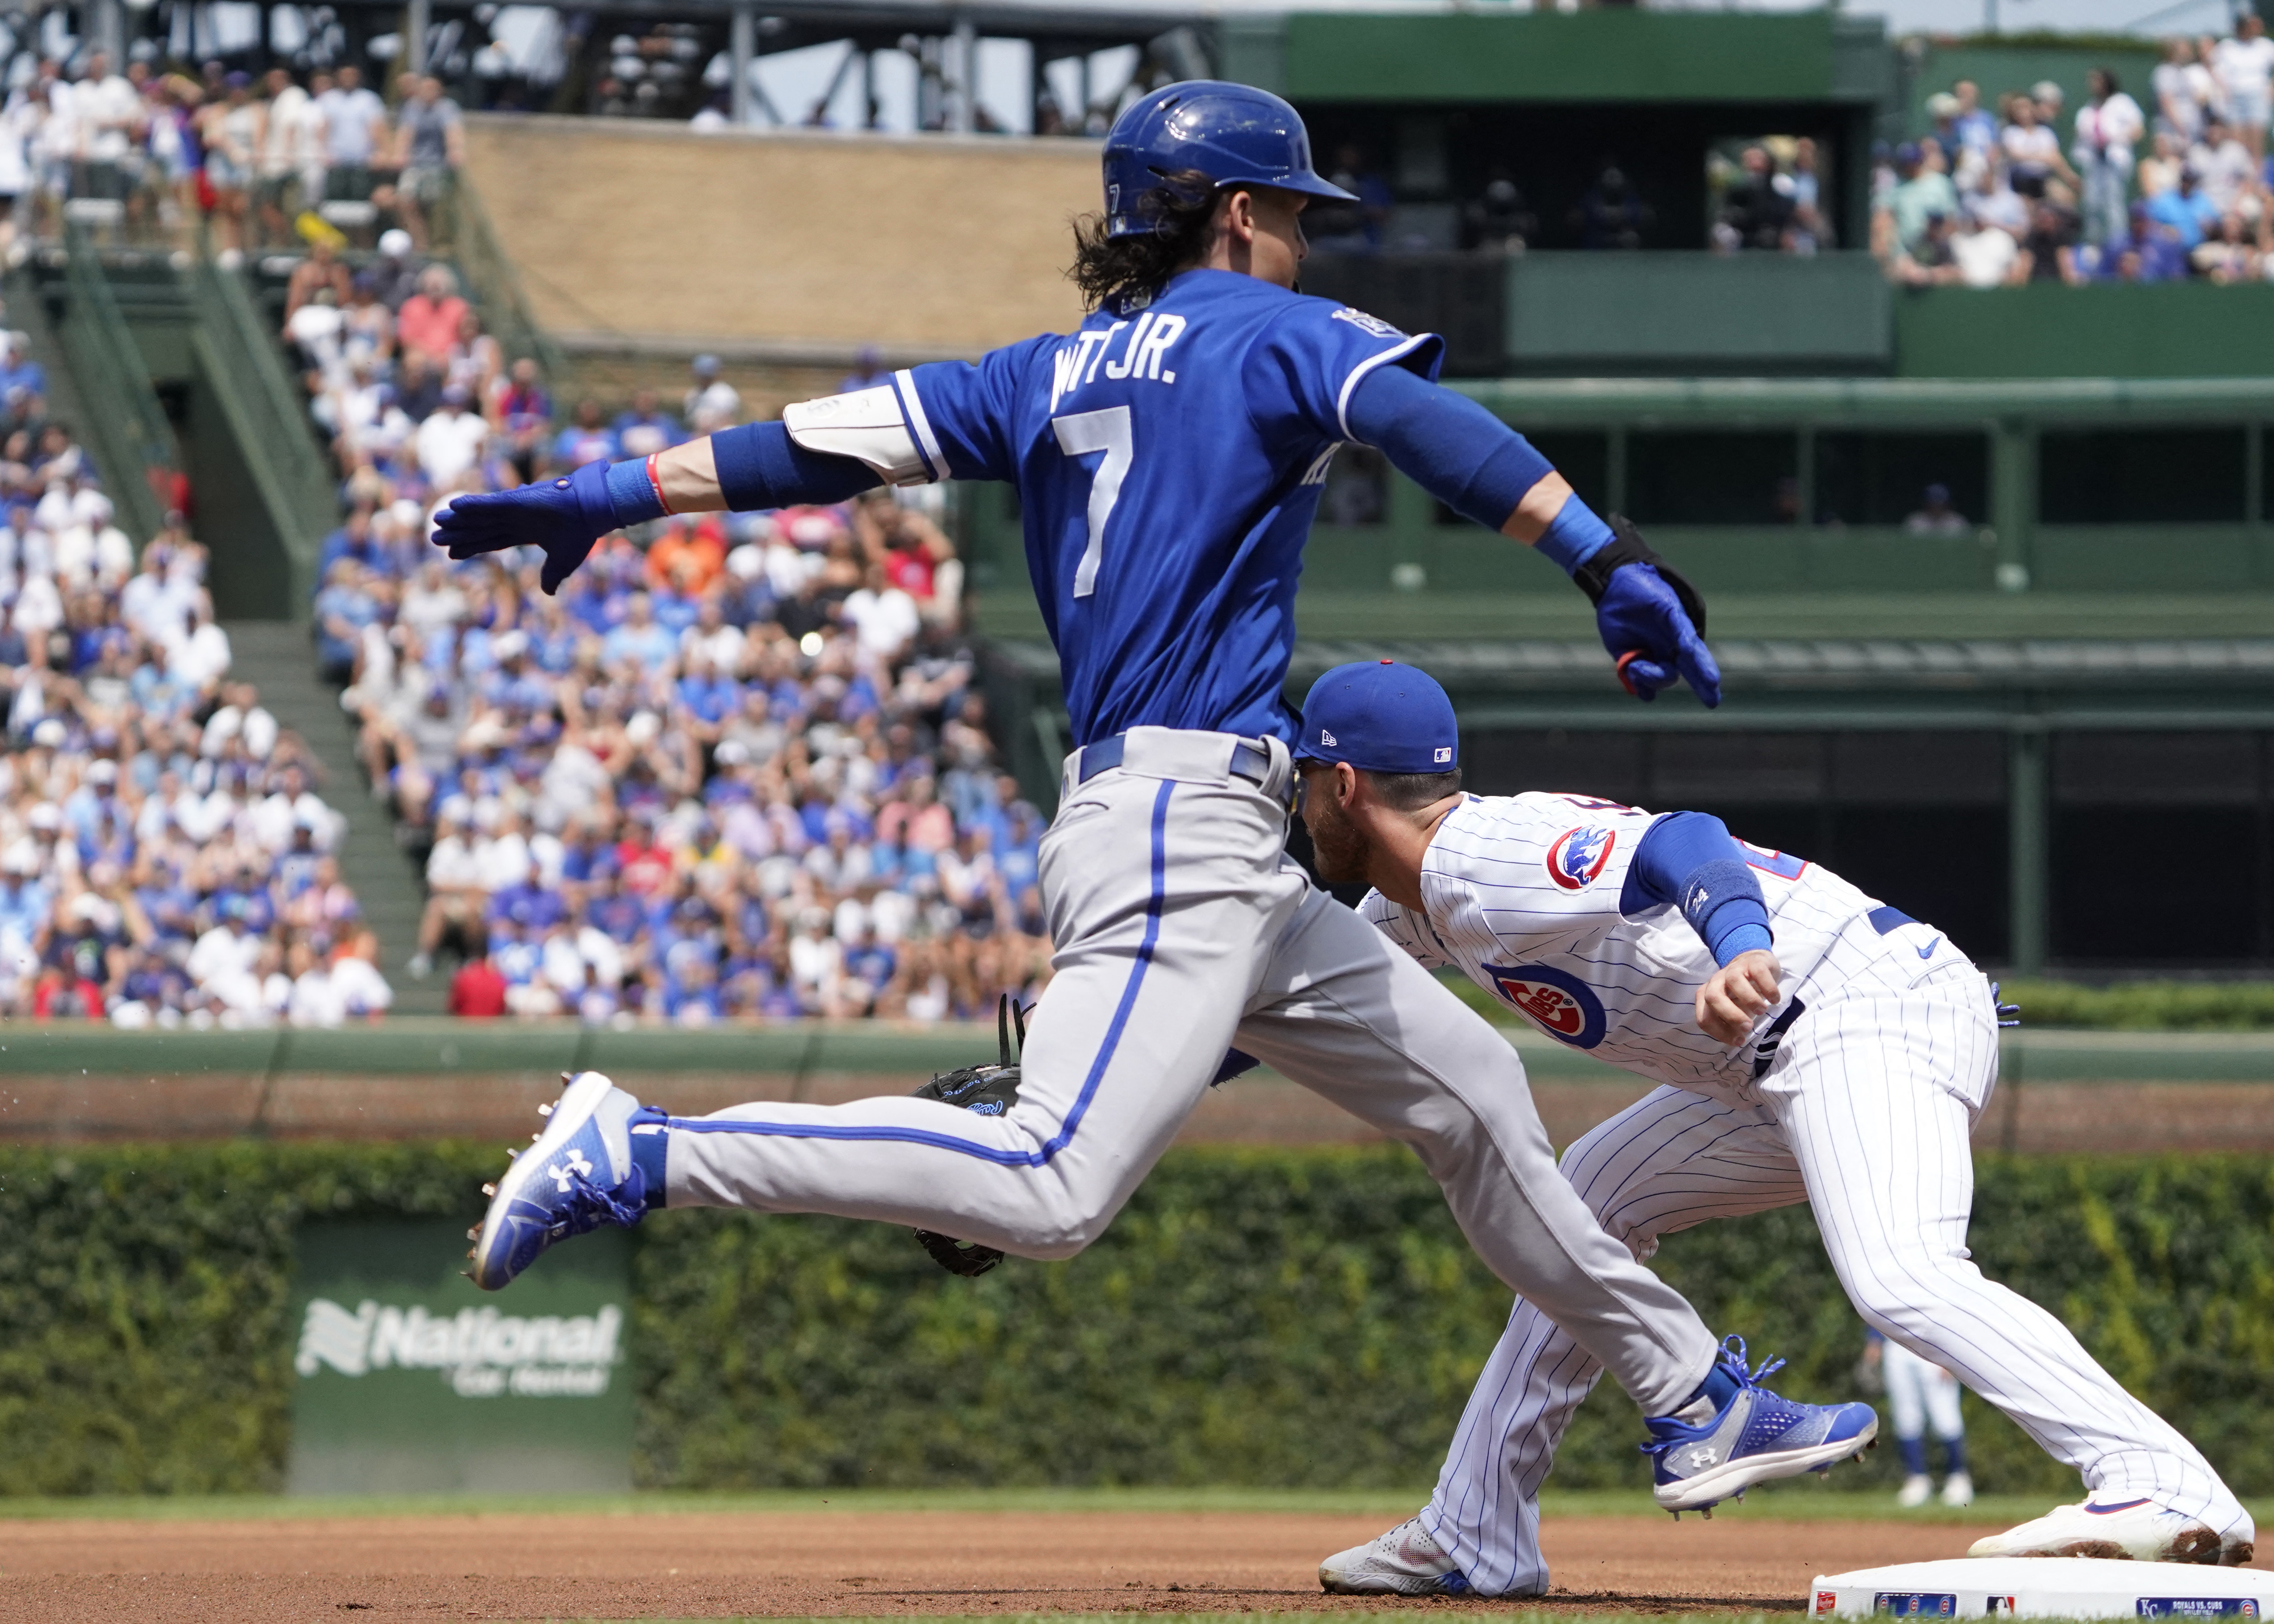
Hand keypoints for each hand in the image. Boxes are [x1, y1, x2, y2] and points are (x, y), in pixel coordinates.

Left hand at [429, 460, 615, 593]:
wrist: (591, 514)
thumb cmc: (581, 534)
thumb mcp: (562, 563)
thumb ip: (551, 576)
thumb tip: (549, 592)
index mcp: (526, 532)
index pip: (492, 541)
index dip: (472, 547)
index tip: (453, 554)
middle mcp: (515, 519)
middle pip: (480, 529)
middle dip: (459, 535)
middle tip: (435, 538)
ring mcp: (513, 509)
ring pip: (478, 516)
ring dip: (457, 519)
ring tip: (436, 522)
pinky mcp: (514, 501)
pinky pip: (487, 503)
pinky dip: (470, 504)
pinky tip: (452, 505)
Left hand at [1596, 561, 1720, 706]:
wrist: (1617, 586)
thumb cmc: (1646, 590)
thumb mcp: (1665, 604)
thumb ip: (1677, 625)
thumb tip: (1689, 645)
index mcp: (1681, 633)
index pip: (1697, 655)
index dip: (1705, 669)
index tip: (1713, 682)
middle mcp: (1669, 649)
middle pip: (1687, 672)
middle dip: (1701, 686)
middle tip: (1712, 701)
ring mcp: (1650, 656)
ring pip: (1659, 679)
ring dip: (1650, 679)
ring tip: (1635, 667)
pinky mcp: (1629, 661)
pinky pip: (1638, 683)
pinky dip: (1640, 687)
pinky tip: (1638, 685)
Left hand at [1696, 948, 1779, 1045]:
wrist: (1756, 963)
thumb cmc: (1743, 992)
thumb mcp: (1734, 1009)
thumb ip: (1730, 1022)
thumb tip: (1737, 1039)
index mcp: (1708, 994)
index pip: (1704, 1017)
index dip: (1720, 1032)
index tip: (1739, 1040)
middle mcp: (1717, 980)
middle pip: (1713, 997)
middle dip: (1731, 1016)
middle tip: (1748, 1027)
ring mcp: (1735, 968)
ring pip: (1734, 980)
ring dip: (1750, 1000)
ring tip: (1762, 1011)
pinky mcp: (1754, 962)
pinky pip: (1759, 973)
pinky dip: (1768, 989)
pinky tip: (1775, 1000)